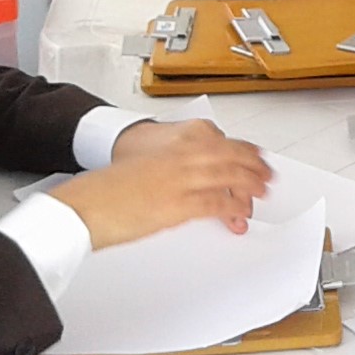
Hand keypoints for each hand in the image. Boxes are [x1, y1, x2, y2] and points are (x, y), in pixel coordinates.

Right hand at [51, 119, 272, 246]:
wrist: (86, 204)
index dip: (242, 149)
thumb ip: (171, 166)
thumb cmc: (109, 188)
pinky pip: (216, 203)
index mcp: (173, 142)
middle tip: (268, 175)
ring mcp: (182, 178)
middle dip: (253, 166)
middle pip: (230, 156)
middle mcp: (181, 155)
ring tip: (261, 194)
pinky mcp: (179, 204)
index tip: (255, 155)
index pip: (219, 140)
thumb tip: (191, 176)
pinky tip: (240, 213)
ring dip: (250, 186)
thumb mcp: (145, 165)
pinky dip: (233, 208)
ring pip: (229, 177)